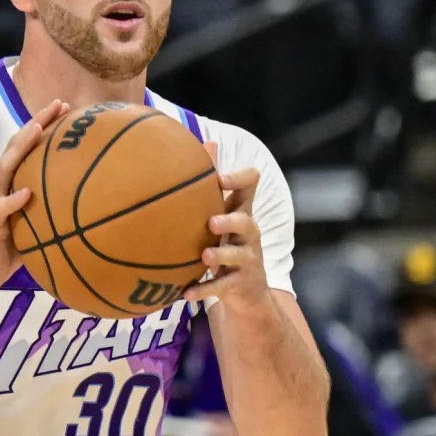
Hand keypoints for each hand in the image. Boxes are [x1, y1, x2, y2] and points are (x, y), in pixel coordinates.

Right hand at [0, 100, 68, 292]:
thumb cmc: (11, 249)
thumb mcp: (37, 223)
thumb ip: (54, 208)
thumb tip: (91, 202)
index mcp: (12, 183)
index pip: (28, 147)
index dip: (44, 125)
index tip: (67, 107)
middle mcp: (0, 186)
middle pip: (16, 146)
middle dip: (36, 123)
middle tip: (58, 104)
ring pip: (5, 168)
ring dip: (21, 148)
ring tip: (38, 131)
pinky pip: (0, 209)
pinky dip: (13, 200)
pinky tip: (27, 193)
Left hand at [183, 142, 271, 316]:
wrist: (248, 292)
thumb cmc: (228, 244)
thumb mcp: (222, 215)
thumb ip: (211, 184)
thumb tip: (205, 141)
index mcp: (241, 211)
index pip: (250, 186)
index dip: (239, 180)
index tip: (220, 179)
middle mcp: (248, 234)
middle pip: (248, 222)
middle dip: (231, 220)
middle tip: (212, 221)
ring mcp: (247, 259)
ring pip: (239, 255)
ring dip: (221, 255)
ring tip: (204, 255)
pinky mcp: (240, 283)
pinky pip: (222, 287)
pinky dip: (204, 290)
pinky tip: (186, 294)